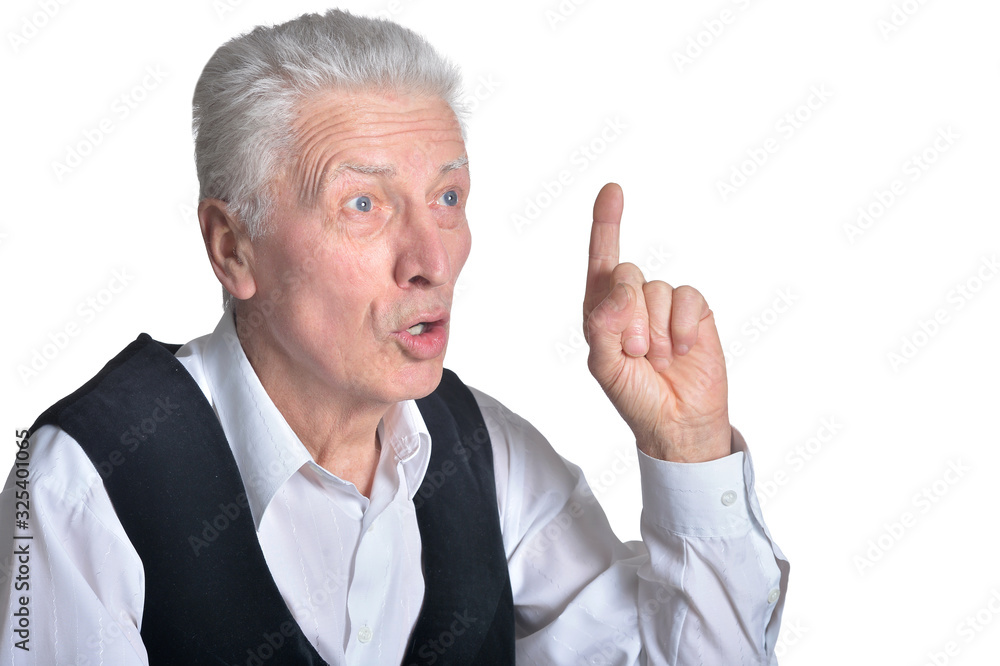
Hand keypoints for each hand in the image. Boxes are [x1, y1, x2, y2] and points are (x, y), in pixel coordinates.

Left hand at [583, 183, 730, 462]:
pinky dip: (681, 326)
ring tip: (659, 359)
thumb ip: (603, 323)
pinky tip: (682, 351)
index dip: (606, 224)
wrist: (678, 423)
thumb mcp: (605, 365)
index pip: (602, 260)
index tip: (613, 191)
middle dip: (629, 317)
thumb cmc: (636, 396)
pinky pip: (686, 297)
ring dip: (656, 331)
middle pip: (626, 273)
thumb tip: (623, 290)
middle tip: (636, 353)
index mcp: (604, 310)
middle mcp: (633, 301)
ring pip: (656, 289)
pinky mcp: (695, 312)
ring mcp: (664, 305)